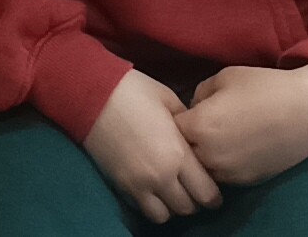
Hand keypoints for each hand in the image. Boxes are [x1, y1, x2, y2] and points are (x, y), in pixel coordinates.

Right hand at [85, 68, 222, 222]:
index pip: (206, 193)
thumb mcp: (170, 101)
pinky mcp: (121, 186)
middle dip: (195, 201)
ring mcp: (139, 184)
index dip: (214, 195)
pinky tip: (153, 189)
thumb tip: (195, 138)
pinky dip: (152, 205)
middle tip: (194, 189)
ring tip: (172, 191)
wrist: (93, 94)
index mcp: (178, 154)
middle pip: (188, 208)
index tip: (213, 188)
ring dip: (173, 206)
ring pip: (165, 216)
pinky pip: (143, 210)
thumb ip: (188, 125)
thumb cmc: (135, 91)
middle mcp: (161, 176)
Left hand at [177, 62, 307, 188]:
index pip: (170, 128)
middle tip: (199, 127)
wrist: (307, 113)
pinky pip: (221, 176)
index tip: (183, 112)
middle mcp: (208, 154)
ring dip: (202, 156)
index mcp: (199, 125)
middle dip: (185, 141)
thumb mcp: (225, 77)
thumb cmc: (265, 88)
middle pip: (182, 153)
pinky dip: (222, 165)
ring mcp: (227, 172)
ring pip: (200, 169)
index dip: (175, 119)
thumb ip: (200, 93)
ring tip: (218, 139)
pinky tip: (235, 149)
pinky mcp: (245, 182)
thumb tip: (194, 107)